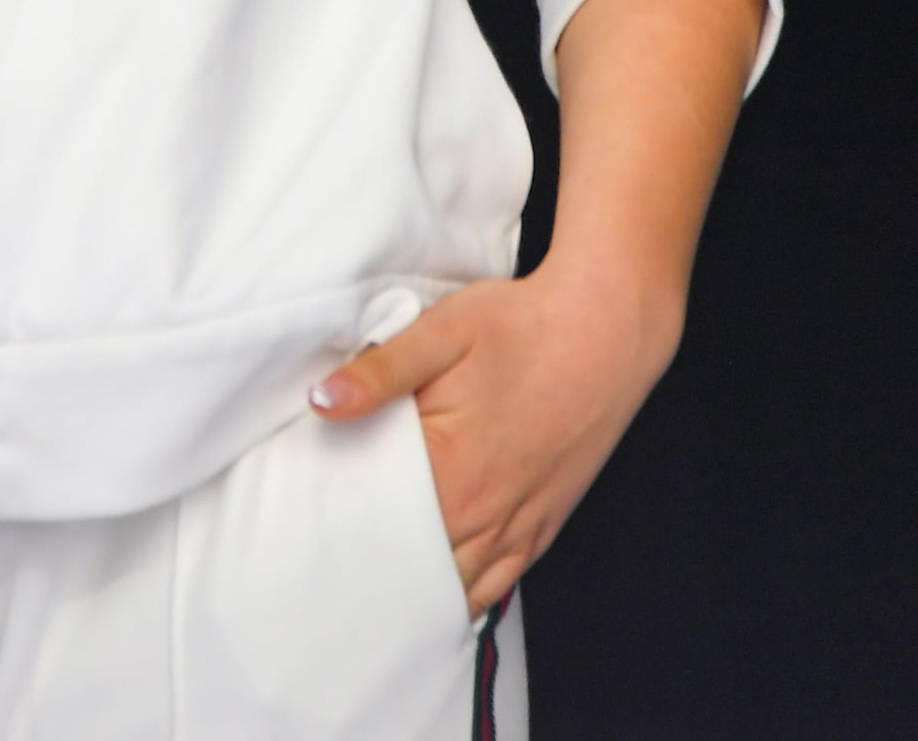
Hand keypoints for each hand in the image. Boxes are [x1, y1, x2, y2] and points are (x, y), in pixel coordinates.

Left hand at [310, 259, 679, 615]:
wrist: (605, 329)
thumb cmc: (520, 324)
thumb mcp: (441, 330)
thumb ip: (379, 372)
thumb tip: (320, 402)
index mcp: (451, 467)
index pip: (375, 518)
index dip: (340, 519)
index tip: (312, 515)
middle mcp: (486, 510)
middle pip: (412, 562)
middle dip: (372, 561)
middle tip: (330, 556)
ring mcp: (519, 524)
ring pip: (455, 585)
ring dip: (415, 588)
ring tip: (372, 583)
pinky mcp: (544, 525)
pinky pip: (498, 584)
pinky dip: (465, 593)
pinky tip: (438, 594)